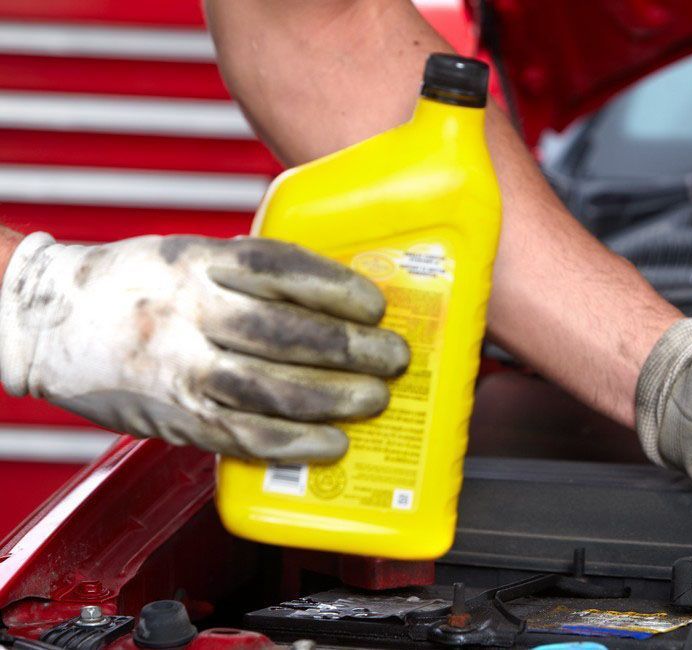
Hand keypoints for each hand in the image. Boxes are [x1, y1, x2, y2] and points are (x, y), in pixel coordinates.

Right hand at [0, 233, 407, 460]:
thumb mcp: (186, 255)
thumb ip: (247, 273)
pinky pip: (242, 436)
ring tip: (374, 399)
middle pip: (284, 332)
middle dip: (350, 349)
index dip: (334, 287)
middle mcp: (188, 314)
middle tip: (392, 357)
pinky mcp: (175, 417)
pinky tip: (331, 444)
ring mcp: (179, 369)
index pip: (278, 269)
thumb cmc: (131, 284)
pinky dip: (294, 443)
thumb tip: (332, 295)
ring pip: (270, 390)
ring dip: (332, 399)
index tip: (374, 304)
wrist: (44, 323)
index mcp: (197, 264)